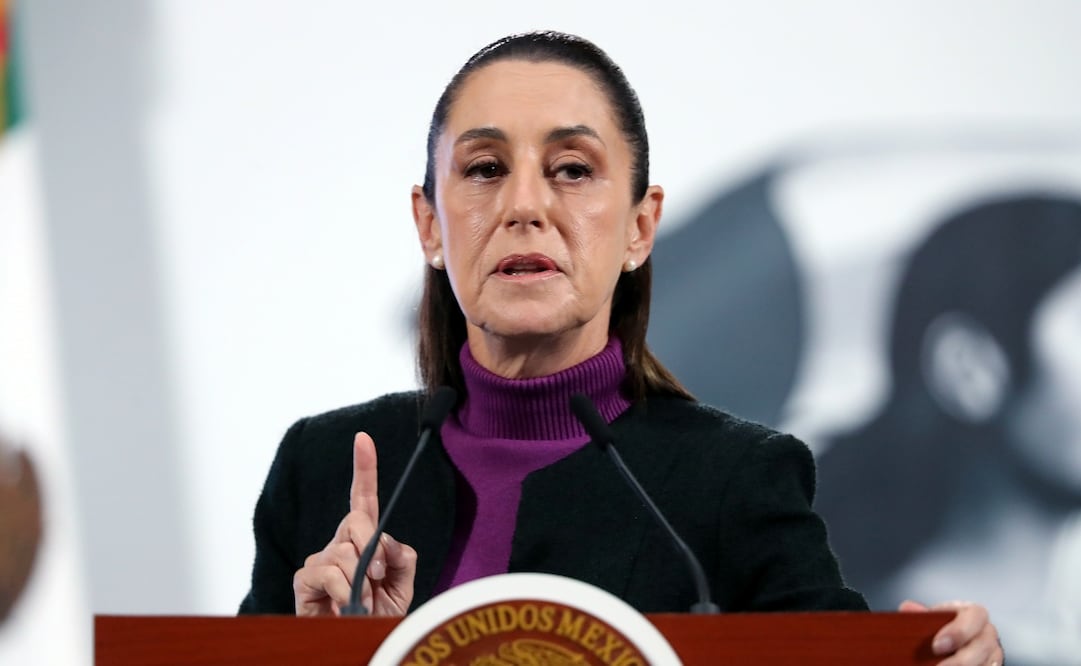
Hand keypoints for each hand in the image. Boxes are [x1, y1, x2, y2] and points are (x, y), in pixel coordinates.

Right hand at [292, 432, 416, 615]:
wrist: (363, 642)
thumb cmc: (380, 614)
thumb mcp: (403, 584)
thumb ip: (402, 556)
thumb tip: (385, 541)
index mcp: (363, 538)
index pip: (362, 497)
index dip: (364, 468)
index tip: (364, 439)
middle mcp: (338, 542)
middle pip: (356, 520)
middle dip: (372, 545)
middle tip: (378, 575)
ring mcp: (319, 558)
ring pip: (345, 551)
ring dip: (361, 581)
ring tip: (363, 601)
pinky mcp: (304, 578)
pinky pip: (328, 572)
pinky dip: (344, 590)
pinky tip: (347, 605)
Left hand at [899, 599, 1003, 665]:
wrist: (950, 644)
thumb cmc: (940, 628)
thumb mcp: (931, 619)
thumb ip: (920, 615)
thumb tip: (908, 607)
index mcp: (974, 614)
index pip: (975, 616)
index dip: (958, 632)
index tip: (937, 646)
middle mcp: (988, 634)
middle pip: (983, 646)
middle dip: (960, 660)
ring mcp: (993, 654)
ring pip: (987, 663)